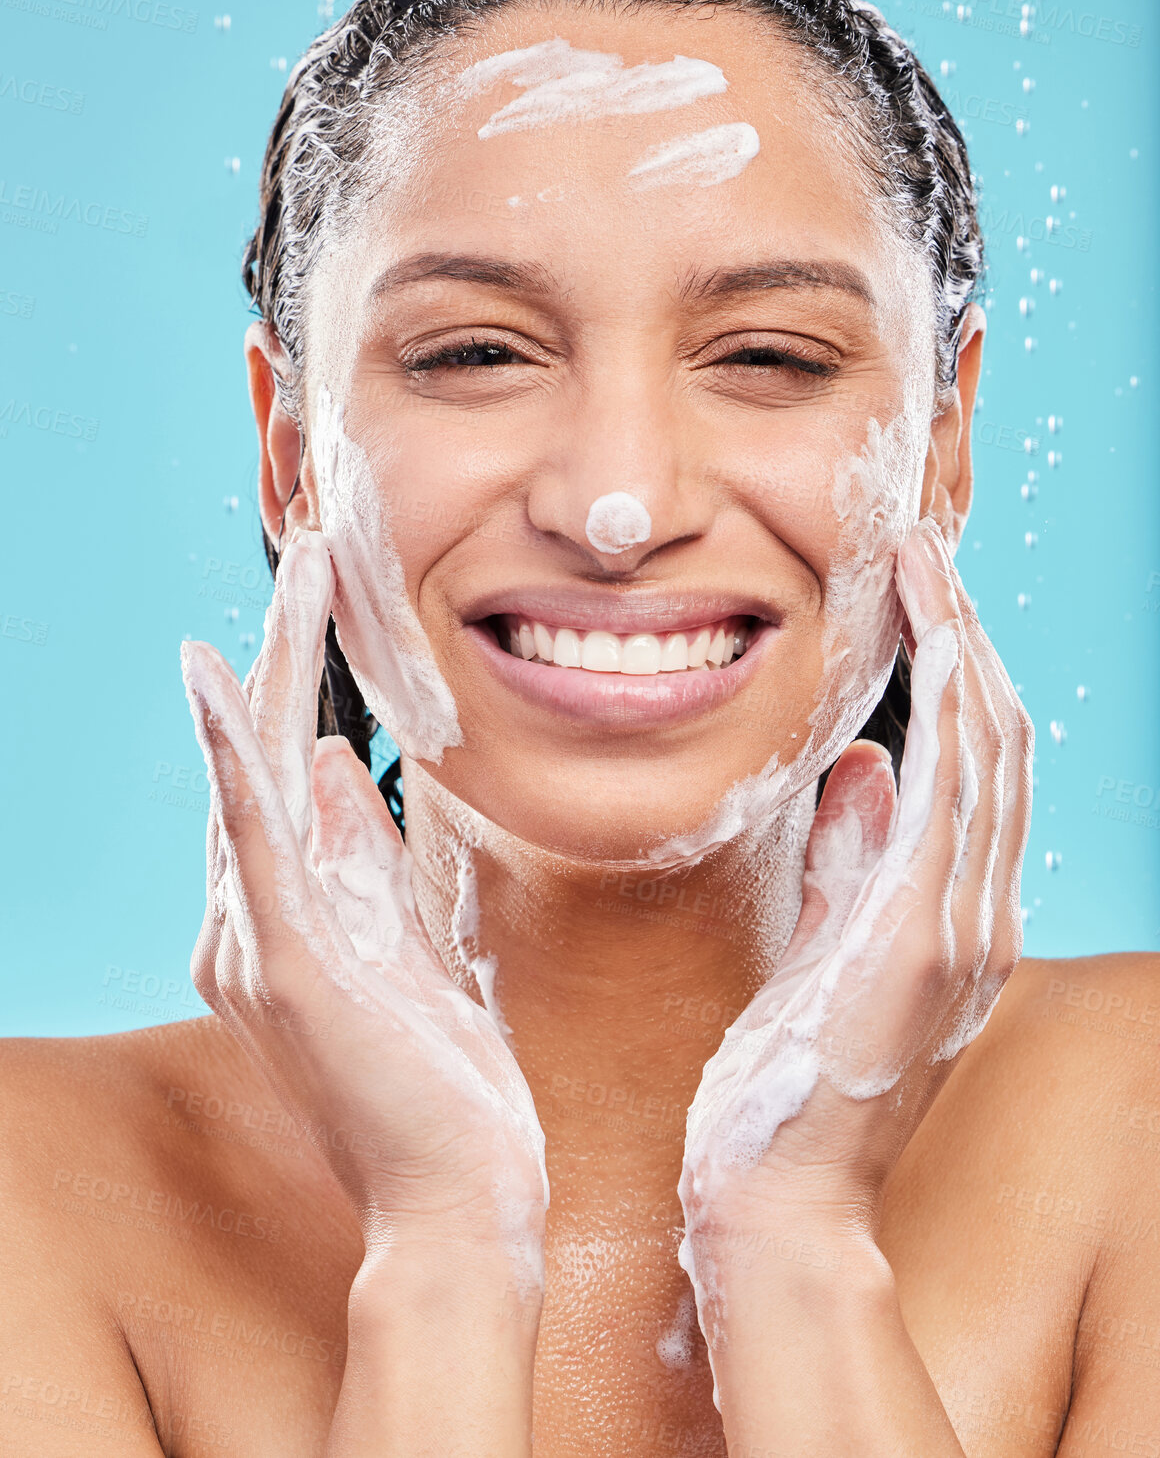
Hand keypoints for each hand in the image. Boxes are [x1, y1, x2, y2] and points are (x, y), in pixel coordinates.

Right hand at [182, 531, 547, 1265]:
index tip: (325, 595)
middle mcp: (243, 929)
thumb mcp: (402, 941)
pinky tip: (215, 676)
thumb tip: (333, 762)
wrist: (457, 1201)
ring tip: (299, 567)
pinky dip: (230, 754)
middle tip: (314, 547)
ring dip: (271, 662)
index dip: (291, 679)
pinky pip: (252, 841)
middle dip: (282, 649)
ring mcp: (256, 948)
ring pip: (250, 777)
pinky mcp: (287, 968)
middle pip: (256, 761)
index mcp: (278, 921)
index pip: (275, 777)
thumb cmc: (440, 1080)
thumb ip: (359, 859)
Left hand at [679, 516, 1032, 1263]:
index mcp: (953, 917)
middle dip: (966, 635)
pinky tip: (925, 638)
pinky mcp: (922, 940)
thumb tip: (859, 763)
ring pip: (989, 752)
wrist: (775, 1200)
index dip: (959, 672)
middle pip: (998, 743)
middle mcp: (978, 917)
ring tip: (920, 562)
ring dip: (961, 645)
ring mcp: (961, 930)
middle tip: (922, 547)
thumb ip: (847, 858)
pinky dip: (947, 705)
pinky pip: (952, 794)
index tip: (916, 594)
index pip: (976, 769)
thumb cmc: (783, 1080)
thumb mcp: (822, 947)